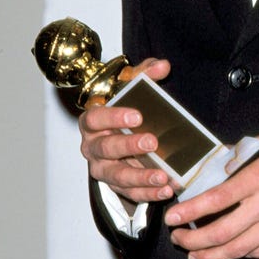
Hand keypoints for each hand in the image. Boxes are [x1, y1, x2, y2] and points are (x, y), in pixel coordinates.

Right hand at [79, 57, 173, 205]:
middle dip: (129, 147)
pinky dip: (148, 193)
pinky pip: (130, 193)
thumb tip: (162, 65)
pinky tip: (166, 189)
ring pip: (117, 177)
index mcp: (92, 121)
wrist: (121, 130)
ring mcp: (103, 169)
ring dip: (140, 177)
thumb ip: (145, 73)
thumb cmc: (124, 106)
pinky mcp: (116, 186)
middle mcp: (93, 147)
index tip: (137, 116)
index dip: (114, 117)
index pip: (95, 118)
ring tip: (163, 177)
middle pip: (105, 149)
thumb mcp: (131, 86)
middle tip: (152, 143)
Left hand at [165, 127, 258, 258]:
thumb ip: (250, 146)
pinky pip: (256, 252)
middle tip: (177, 238)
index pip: (217, 198)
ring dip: (209, 255)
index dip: (191, 210)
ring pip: (235, 250)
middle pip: (221, 232)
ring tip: (192, 254)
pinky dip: (237, 255)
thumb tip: (227, 156)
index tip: (173, 215)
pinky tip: (225, 252)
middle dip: (192, 240)